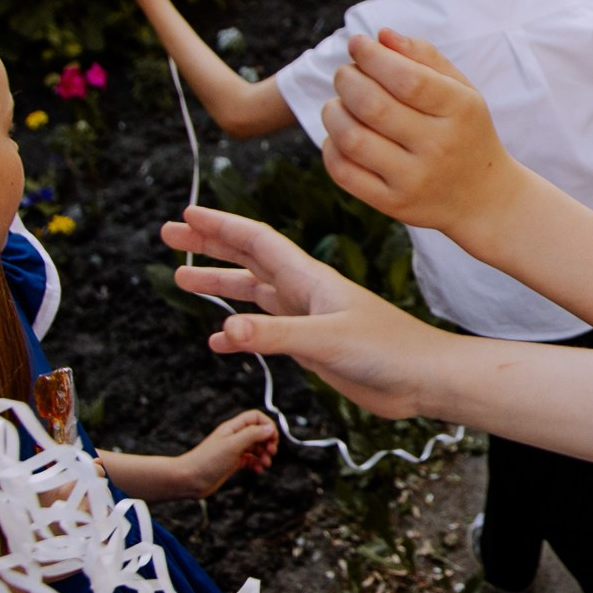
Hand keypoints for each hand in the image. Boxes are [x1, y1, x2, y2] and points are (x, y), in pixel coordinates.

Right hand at [163, 206, 438, 418]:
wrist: (422, 377)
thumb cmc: (387, 350)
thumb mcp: (324, 341)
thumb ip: (274, 336)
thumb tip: (223, 332)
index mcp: (309, 278)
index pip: (256, 241)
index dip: (221, 227)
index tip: (186, 215)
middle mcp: (304, 291)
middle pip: (248, 258)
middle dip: (209, 245)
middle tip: (170, 235)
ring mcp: (308, 317)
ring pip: (253, 292)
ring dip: (219, 283)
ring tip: (182, 277)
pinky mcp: (312, 344)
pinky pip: (265, 330)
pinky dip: (239, 331)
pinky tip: (219, 340)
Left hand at [173, 410, 279, 497]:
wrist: (189, 479)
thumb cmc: (207, 461)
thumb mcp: (233, 445)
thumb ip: (252, 435)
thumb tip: (270, 428)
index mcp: (233, 428)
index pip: (256, 418)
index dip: (267, 425)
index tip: (272, 438)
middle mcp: (234, 437)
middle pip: (258, 432)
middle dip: (268, 441)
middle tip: (271, 452)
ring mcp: (233, 450)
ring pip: (256, 447)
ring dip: (264, 454)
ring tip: (265, 464)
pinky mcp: (232, 463)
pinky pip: (251, 460)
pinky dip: (257, 464)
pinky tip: (258, 470)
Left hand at [318, 31, 512, 236]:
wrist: (483, 198)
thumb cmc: (465, 132)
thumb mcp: (461, 90)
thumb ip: (425, 57)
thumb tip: (381, 35)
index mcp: (460, 110)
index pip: (407, 78)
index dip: (373, 56)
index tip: (358, 44)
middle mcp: (439, 147)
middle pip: (373, 106)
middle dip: (347, 80)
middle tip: (346, 74)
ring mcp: (415, 180)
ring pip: (352, 139)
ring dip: (333, 112)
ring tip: (339, 104)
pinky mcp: (394, 204)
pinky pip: (344, 172)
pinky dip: (330, 147)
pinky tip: (340, 135)